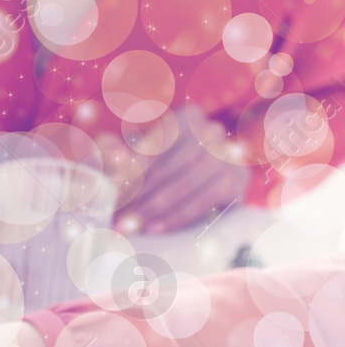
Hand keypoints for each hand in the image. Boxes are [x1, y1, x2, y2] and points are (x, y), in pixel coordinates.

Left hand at [113, 106, 251, 234]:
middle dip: (138, 196)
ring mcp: (228, 155)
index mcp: (186, 118)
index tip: (109, 195)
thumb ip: (113, 153)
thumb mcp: (128, 157)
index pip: (153, 146)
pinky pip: (205, 200)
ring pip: (185, 185)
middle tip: (116, 217)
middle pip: (168, 167)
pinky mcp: (237, 180)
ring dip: (153, 209)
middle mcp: (211, 132)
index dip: (128, 173)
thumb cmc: (152, 170)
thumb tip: (116, 157)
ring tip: (129, 227)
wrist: (193, 193)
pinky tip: (154, 228)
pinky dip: (177, 216)